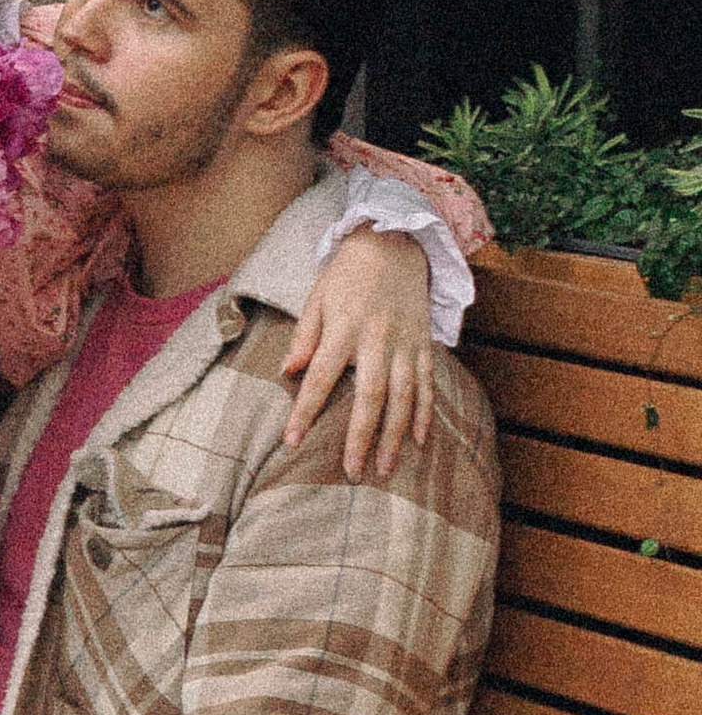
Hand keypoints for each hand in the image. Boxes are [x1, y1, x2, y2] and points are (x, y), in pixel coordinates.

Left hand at [282, 227, 433, 479]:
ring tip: (385, 468)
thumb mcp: (317, 296)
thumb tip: (287, 372)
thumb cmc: (347, 274)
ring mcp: (406, 343)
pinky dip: (425, 413)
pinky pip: (428, 384)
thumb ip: (304, 335)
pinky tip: (419, 440)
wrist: (394, 243)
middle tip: (351, 472)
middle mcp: (378, 338)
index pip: (322, 376)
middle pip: (370, 395)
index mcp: (344, 327)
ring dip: (394, 435)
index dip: (306, 410)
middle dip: (360, 437)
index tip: (291, 441)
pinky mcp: (424, 344)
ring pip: (404, 397)